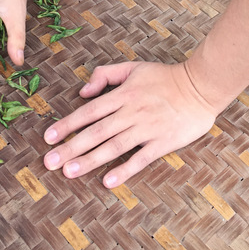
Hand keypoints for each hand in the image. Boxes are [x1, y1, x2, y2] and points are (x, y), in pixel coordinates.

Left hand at [43, 60, 215, 187]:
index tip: (48, 137)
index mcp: (124, 94)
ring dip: (90, 160)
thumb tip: (83, 91)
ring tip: (69, 172)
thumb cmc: (165, 77)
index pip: (90, 111)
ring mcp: (147, 128)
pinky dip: (124, 170)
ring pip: (114, 146)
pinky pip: (141, 159)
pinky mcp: (163, 142)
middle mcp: (132, 111)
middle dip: (71, 147)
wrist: (200, 86)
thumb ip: (105, 74)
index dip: (68, 124)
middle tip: (49, 162)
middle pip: (97, 132)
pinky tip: (108, 182)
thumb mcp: (133, 67)